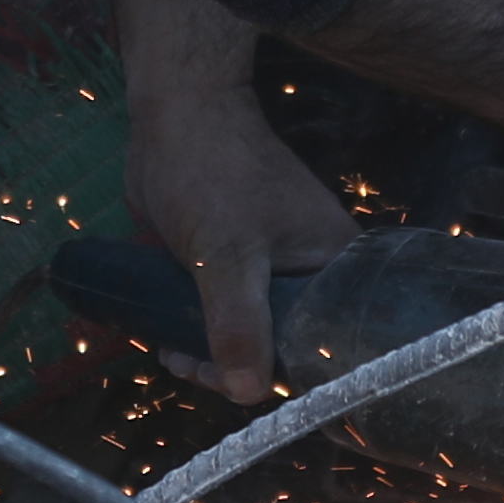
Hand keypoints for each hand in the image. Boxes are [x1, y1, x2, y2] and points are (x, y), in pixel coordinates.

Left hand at [114, 0, 358, 398]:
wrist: (175, 109)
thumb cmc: (212, 172)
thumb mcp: (227, 254)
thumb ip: (238, 321)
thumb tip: (248, 393)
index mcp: (336, 265)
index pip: (328, 341)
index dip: (289, 374)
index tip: (238, 386)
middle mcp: (313, 267)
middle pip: (285, 341)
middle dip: (238, 364)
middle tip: (193, 368)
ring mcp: (273, 262)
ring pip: (250, 327)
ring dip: (212, 348)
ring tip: (173, 355)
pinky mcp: (237, 256)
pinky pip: (227, 306)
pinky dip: (201, 325)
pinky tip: (167, 339)